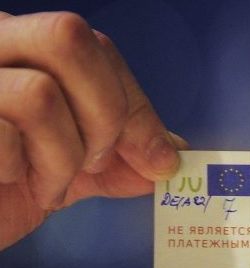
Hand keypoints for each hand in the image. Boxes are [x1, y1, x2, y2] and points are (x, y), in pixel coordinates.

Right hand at [0, 11, 186, 249]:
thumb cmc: (6, 187)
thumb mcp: (71, 167)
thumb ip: (120, 157)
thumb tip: (172, 152)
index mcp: (24, 47)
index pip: (95, 46)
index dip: (136, 105)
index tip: (158, 160)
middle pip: (69, 38)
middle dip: (104, 114)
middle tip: (94, 163)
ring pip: (40, 92)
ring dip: (63, 158)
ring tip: (49, 185)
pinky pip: (3, 133)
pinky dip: (24, 172)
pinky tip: (13, 183)